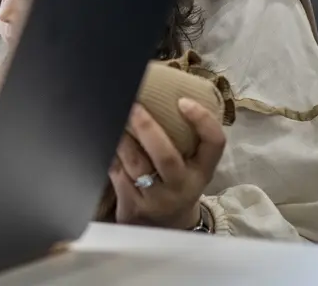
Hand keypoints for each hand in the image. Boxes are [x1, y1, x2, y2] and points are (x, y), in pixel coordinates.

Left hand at [108, 99, 225, 229]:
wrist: (165, 226)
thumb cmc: (176, 182)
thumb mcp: (190, 165)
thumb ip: (185, 137)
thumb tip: (162, 91)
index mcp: (202, 171)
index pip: (214, 144)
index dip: (202, 121)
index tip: (183, 100)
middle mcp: (182, 186)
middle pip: (166, 157)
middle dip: (147, 128)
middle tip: (133, 104)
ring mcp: (157, 199)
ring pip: (135, 164)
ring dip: (121, 137)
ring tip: (112, 115)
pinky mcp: (133, 207)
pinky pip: (116, 174)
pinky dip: (109, 154)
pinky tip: (103, 138)